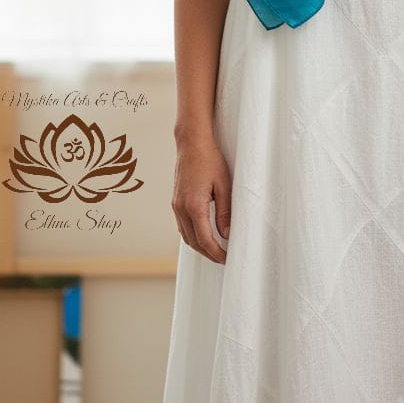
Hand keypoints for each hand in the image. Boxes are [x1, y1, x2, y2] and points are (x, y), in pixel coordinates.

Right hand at [171, 133, 231, 263]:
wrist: (191, 143)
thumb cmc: (210, 160)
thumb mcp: (224, 185)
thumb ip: (225, 212)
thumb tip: (227, 234)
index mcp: (193, 206)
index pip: (205, 239)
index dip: (216, 252)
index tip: (227, 259)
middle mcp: (181, 208)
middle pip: (193, 242)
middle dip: (208, 254)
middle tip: (224, 259)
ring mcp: (176, 205)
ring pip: (186, 236)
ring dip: (200, 247)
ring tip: (216, 251)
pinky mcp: (175, 202)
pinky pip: (182, 226)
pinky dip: (193, 236)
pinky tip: (204, 236)